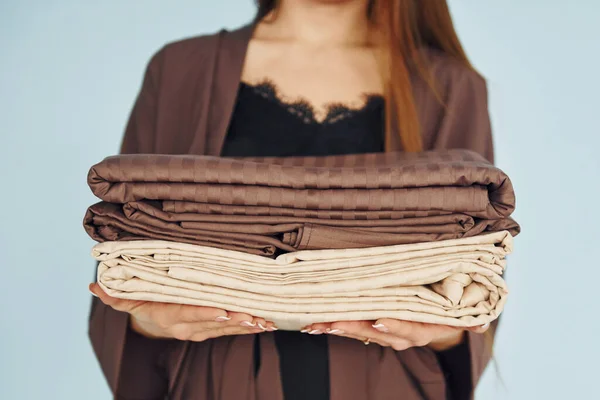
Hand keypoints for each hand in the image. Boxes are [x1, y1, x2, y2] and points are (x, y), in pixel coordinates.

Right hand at [89, 283, 276, 340]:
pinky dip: (247, 327)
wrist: (152, 326)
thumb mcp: (129, 301)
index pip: (188, 313)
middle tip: (254, 316)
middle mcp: (186, 327)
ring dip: (246, 325)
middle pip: (212, 323)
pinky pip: (231, 330)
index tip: (221, 310)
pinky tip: (264, 323)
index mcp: (169, 316)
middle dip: (234, 320)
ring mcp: (200, 331)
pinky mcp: (210, 331)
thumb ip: (114, 296)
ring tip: (265, 321)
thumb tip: (93, 287)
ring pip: (225, 328)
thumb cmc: (145, 305)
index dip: (204, 313)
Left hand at [301, 319, 489, 351]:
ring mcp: (388, 332)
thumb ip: (470, 315)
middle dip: (353, 328)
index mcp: (427, 328)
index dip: (396, 326)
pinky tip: (316, 322)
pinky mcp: (374, 326)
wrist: (443, 318)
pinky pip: (354, 327)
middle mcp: (405, 335)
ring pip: (361, 331)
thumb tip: (482, 323)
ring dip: (338, 327)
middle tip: (330, 321)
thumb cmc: (453, 306)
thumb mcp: (465, 310)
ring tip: (316, 323)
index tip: (378, 320)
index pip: (411, 329)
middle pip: (378, 332)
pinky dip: (335, 324)